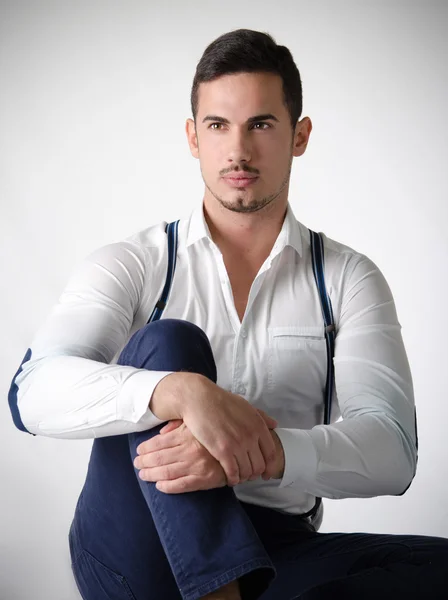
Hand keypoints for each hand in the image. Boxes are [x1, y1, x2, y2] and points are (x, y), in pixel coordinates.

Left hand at [134, 420, 226, 492]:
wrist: (237, 450)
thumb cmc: (215, 436)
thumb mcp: (197, 424)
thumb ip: (178, 425)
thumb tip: (161, 432)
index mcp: (187, 435)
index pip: (159, 443)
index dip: (145, 448)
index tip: (139, 451)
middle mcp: (190, 450)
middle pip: (159, 458)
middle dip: (144, 462)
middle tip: (137, 464)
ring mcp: (196, 466)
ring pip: (166, 472)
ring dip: (151, 474)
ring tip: (143, 474)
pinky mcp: (203, 479)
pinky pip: (180, 485)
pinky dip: (167, 486)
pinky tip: (159, 485)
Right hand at [147, 373, 278, 486]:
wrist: (200, 399)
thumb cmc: (221, 401)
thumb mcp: (245, 405)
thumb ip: (261, 416)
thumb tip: (274, 425)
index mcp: (258, 425)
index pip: (271, 453)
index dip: (270, 467)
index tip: (266, 473)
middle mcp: (251, 436)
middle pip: (260, 465)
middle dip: (255, 474)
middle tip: (249, 476)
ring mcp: (237, 444)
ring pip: (247, 471)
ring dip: (244, 477)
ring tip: (239, 477)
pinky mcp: (222, 451)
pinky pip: (233, 472)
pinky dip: (233, 478)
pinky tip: (230, 478)